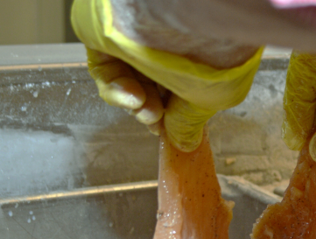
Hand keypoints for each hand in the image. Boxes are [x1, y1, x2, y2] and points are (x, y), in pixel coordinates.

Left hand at [71, 0, 262, 150]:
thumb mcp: (206, 100)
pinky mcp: (105, 33)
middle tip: (156, 122)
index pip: (174, 86)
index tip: (168, 130)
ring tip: (147, 111)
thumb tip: (185, 143)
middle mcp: (163, 42)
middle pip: (149, 83)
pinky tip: (133, 98)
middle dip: (152, 110)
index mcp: (194, 54)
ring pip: (126, 79)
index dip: (170, 112)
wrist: (189, 18)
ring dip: (135, 103)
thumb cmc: (210, 56)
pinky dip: (116, 88)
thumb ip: (188, 122)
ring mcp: (133, 36)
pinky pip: (104, 67)